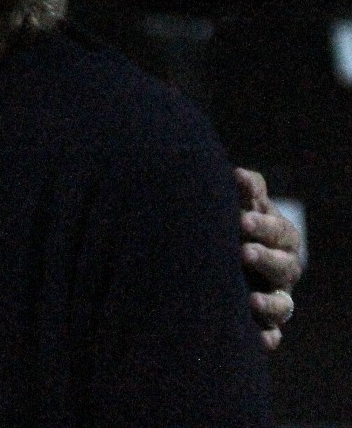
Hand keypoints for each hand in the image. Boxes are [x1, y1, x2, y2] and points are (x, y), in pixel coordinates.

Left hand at [235, 166, 301, 351]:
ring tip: (251, 301)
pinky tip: (261, 340)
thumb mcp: (246, 204)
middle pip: (283, 266)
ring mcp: (276, 295)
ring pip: (282, 304)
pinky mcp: (265, 321)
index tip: (241, 219)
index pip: (280, 232)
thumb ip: (247, 190)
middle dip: (265, 259)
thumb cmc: (239, 221)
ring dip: (269, 303)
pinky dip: (269, 338)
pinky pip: (273, 334)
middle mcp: (284, 269)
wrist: (230, 251)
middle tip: (243, 251)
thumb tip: (238, 175)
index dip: (263, 225)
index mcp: (281, 238)